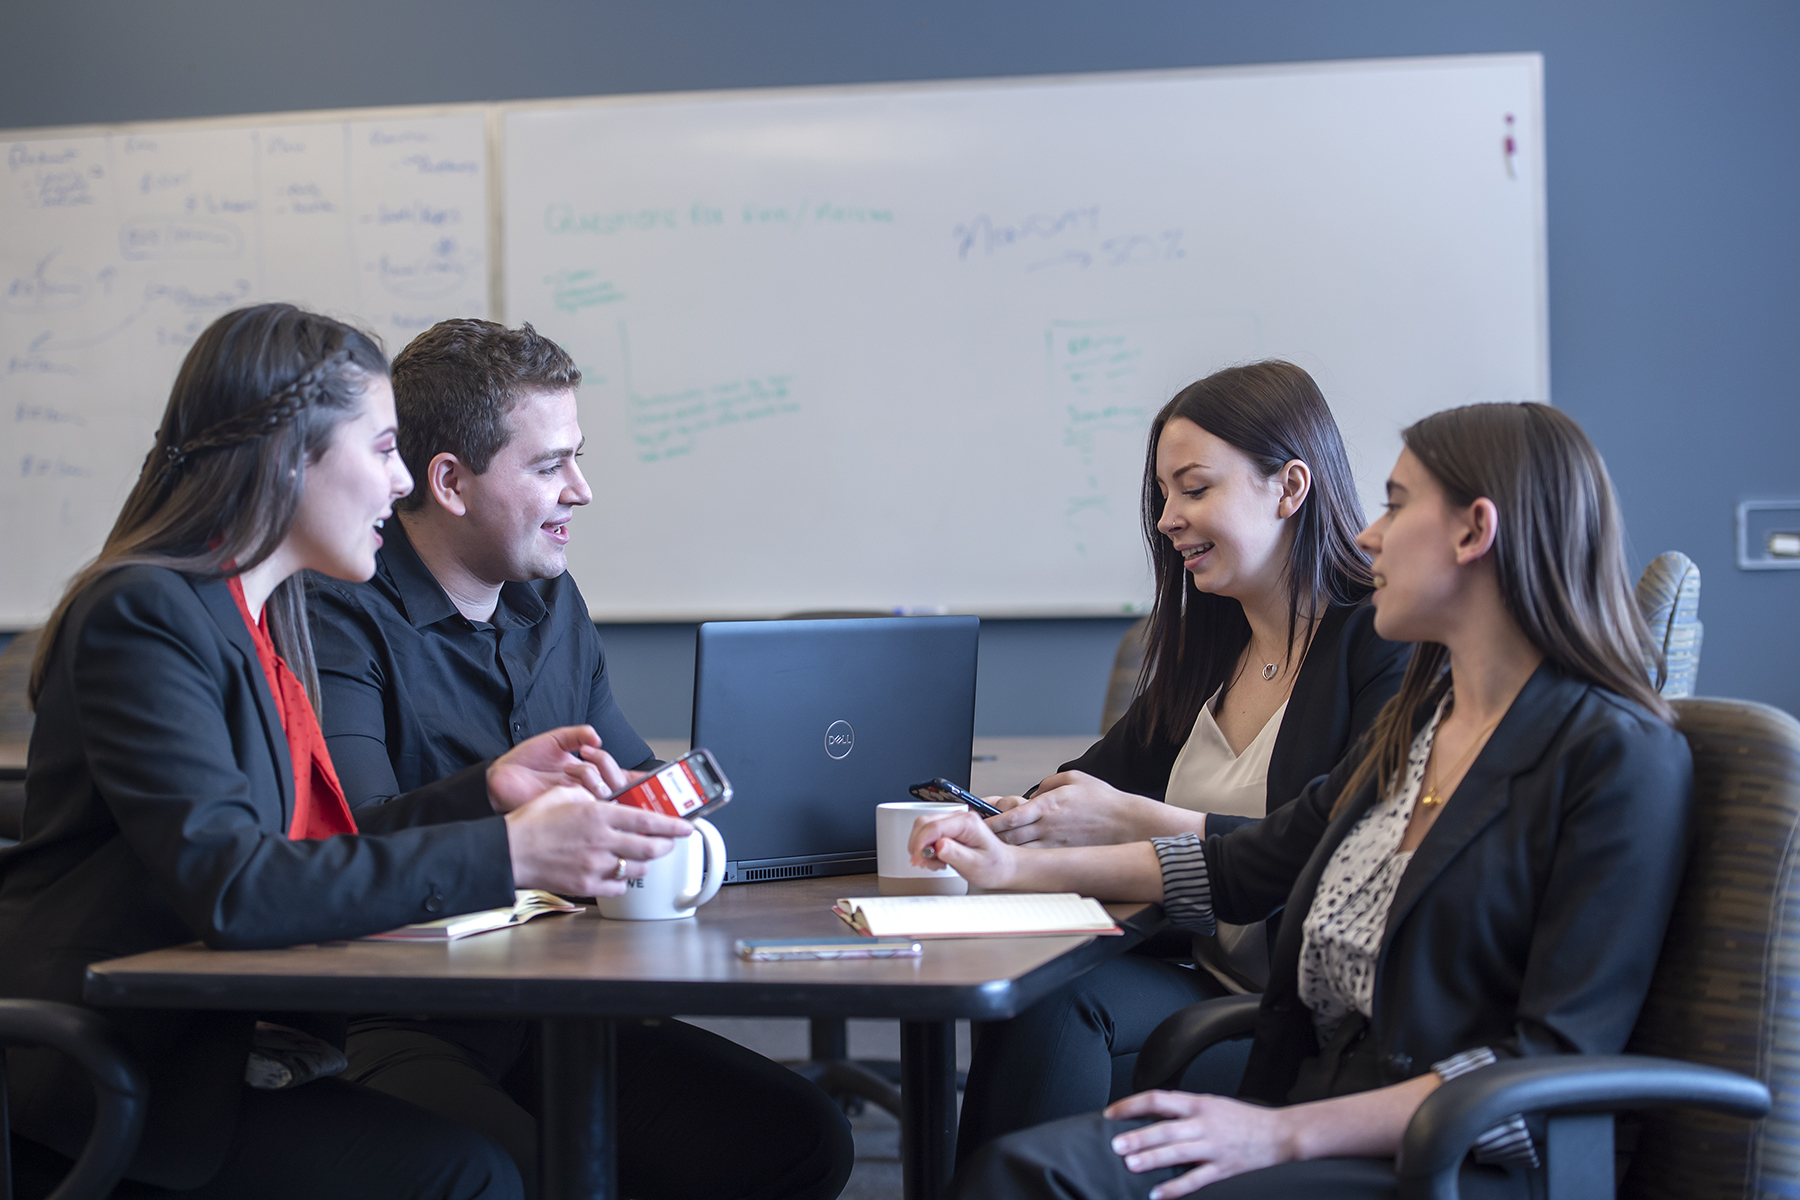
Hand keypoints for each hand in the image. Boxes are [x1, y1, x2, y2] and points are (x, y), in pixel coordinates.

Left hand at [486, 726, 626, 812]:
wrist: (500, 776)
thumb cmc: (525, 761)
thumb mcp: (555, 740)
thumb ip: (578, 734)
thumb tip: (597, 735)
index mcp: (588, 773)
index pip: (620, 777)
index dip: (638, 777)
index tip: (648, 772)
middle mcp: (586, 789)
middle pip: (617, 785)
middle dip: (608, 764)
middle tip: (591, 752)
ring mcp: (578, 801)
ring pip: (605, 792)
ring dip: (591, 772)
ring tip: (572, 763)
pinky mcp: (567, 809)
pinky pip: (588, 800)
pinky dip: (583, 782)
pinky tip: (568, 773)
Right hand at [504, 786, 691, 895]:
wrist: (509, 852)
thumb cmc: (531, 823)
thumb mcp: (563, 795)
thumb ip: (591, 797)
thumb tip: (605, 801)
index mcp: (599, 815)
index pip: (648, 820)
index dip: (673, 825)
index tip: (686, 827)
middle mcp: (602, 841)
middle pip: (651, 848)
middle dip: (666, 846)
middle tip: (668, 843)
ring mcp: (596, 865)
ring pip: (637, 868)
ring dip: (643, 862)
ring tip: (638, 856)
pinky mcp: (587, 885)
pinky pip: (618, 886)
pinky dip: (621, 879)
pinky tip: (615, 871)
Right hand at [906, 808, 1021, 890]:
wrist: (1003, 866)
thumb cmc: (994, 866)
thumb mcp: (975, 864)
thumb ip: (955, 854)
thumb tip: (938, 845)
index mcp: (967, 823)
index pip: (933, 827)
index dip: (920, 844)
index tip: (918, 860)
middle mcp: (959, 818)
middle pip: (924, 823)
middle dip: (918, 845)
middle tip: (924, 864)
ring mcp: (953, 822)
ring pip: (923, 828)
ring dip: (922, 847)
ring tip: (935, 863)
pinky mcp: (949, 829)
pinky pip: (928, 834)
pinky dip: (926, 848)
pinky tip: (937, 859)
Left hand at [986, 771, 1166, 847]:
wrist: (1127, 824)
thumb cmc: (1103, 800)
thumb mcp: (1074, 778)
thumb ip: (1048, 784)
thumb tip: (1033, 793)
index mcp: (1049, 805)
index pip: (1013, 814)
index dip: (992, 818)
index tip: (977, 819)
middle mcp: (1049, 826)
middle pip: (1010, 834)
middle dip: (989, 835)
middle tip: (973, 834)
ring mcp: (1054, 842)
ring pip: (1020, 848)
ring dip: (1002, 848)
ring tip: (985, 846)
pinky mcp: (1061, 852)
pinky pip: (1036, 856)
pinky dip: (1021, 857)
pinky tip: (1010, 857)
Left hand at [1103, 1090, 1298, 1198]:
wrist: (1279, 1133)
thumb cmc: (1242, 1118)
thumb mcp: (1211, 1103)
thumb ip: (1183, 1109)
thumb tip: (1149, 1114)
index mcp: (1198, 1104)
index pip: (1158, 1099)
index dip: (1132, 1105)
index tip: (1112, 1113)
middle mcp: (1203, 1124)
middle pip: (1165, 1128)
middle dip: (1139, 1137)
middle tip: (1116, 1144)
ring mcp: (1213, 1147)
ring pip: (1177, 1153)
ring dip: (1152, 1159)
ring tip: (1131, 1165)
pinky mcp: (1222, 1169)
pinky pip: (1195, 1180)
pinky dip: (1174, 1188)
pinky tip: (1157, 1194)